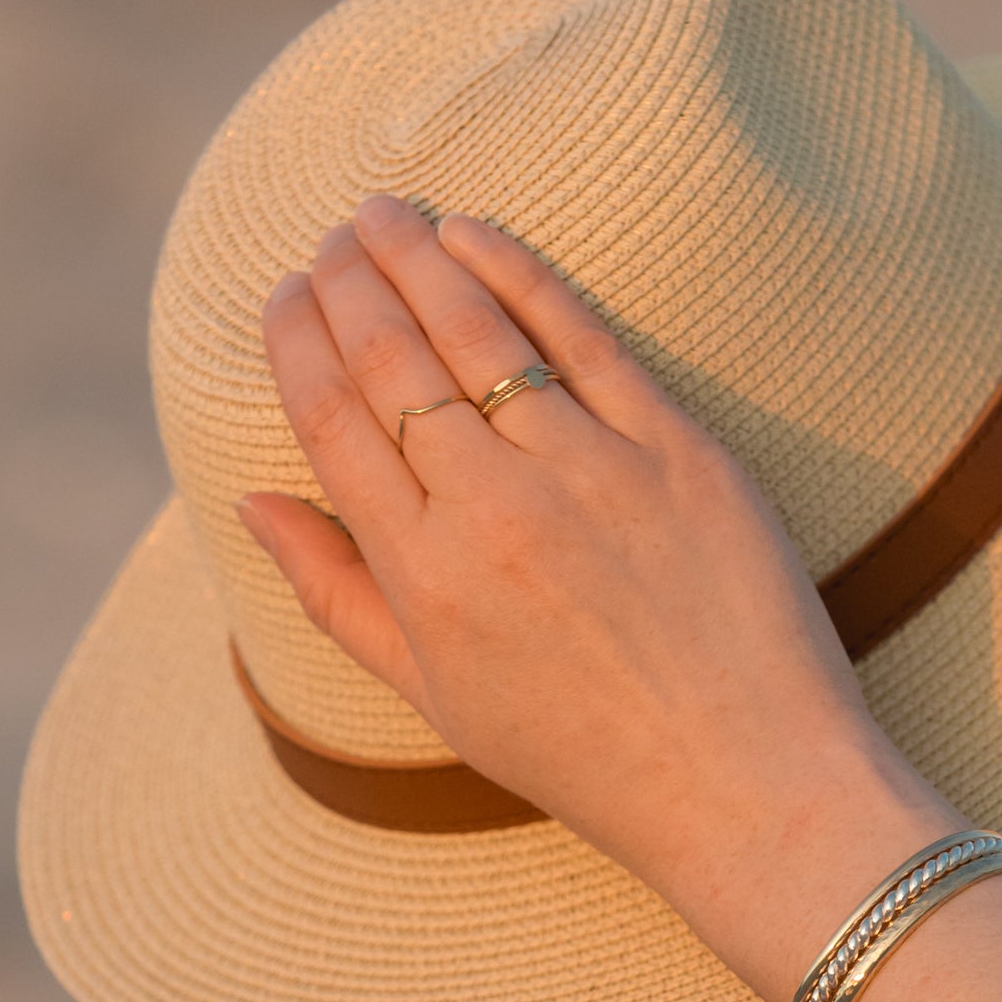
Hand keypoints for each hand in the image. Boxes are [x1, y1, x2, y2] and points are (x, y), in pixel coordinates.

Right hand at [237, 196, 954, 1000]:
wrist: (746, 786)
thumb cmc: (585, 755)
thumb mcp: (436, 699)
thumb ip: (338, 594)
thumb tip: (255, 503)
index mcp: (422, 576)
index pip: (332, 421)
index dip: (297, 343)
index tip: (283, 295)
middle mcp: (493, 511)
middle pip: (393, 360)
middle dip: (349, 282)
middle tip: (332, 236)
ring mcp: (589, 472)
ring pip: (477, 329)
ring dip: (418, 255)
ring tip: (386, 215)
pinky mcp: (676, 450)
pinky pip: (583, 335)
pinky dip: (522, 272)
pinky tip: (480, 234)